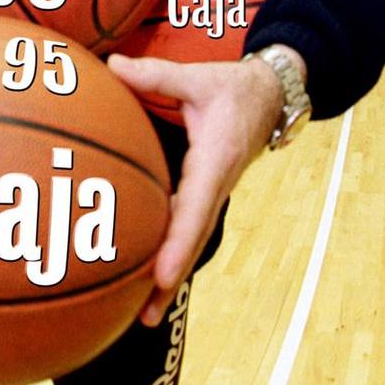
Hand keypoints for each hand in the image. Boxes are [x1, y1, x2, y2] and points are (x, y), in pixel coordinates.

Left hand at [107, 46, 304, 326]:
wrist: (270, 95)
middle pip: (192, 240)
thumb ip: (156, 74)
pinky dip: (169, 249)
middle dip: (171, 280)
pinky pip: (186, 224)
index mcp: (216, 162)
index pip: (195, 210)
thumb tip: (114, 66)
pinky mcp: (205, 189)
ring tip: (142, 312)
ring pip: (189, 238)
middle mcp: (215, 185)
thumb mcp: (198, 77)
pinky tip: (144, 267)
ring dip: (169, 274)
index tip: (161, 276)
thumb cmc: (234, 88)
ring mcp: (211, 191)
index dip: (178, 245)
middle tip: (144, 317)